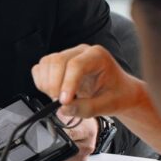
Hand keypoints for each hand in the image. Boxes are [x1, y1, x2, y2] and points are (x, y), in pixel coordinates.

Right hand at [32, 44, 160, 160]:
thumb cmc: (117, 94)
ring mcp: (68, 55)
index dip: (67, 84)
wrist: (119, 92)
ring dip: (47, 84)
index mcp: (97, 56)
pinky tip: (53, 92)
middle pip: (57, 61)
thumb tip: (63, 109)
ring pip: (46, 63)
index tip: (64, 102)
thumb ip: (86, 108)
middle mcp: (81, 52)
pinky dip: (41, 82)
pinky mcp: (57, 64)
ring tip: (59, 98)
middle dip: (54, 84)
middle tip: (61, 103)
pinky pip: (40, 68)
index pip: (76, 65)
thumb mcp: (107, 105)